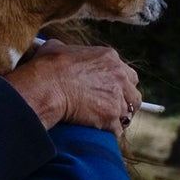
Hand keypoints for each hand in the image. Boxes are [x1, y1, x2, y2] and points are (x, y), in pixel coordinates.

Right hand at [6, 39, 141, 134]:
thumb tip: (58, 49)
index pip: (127, 74)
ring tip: (106, 122)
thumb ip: (64, 48)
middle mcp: (119, 76)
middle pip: (133, 93)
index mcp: (109, 58)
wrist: (46, 87)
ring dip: (118, 118)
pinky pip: (117, 130)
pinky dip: (109, 132)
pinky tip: (100, 132)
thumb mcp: (55, 47)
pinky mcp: (110, 117)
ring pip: (127, 113)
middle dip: (124, 101)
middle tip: (111, 107)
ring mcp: (117, 98)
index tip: (108, 90)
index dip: (118, 84)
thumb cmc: (48, 67)